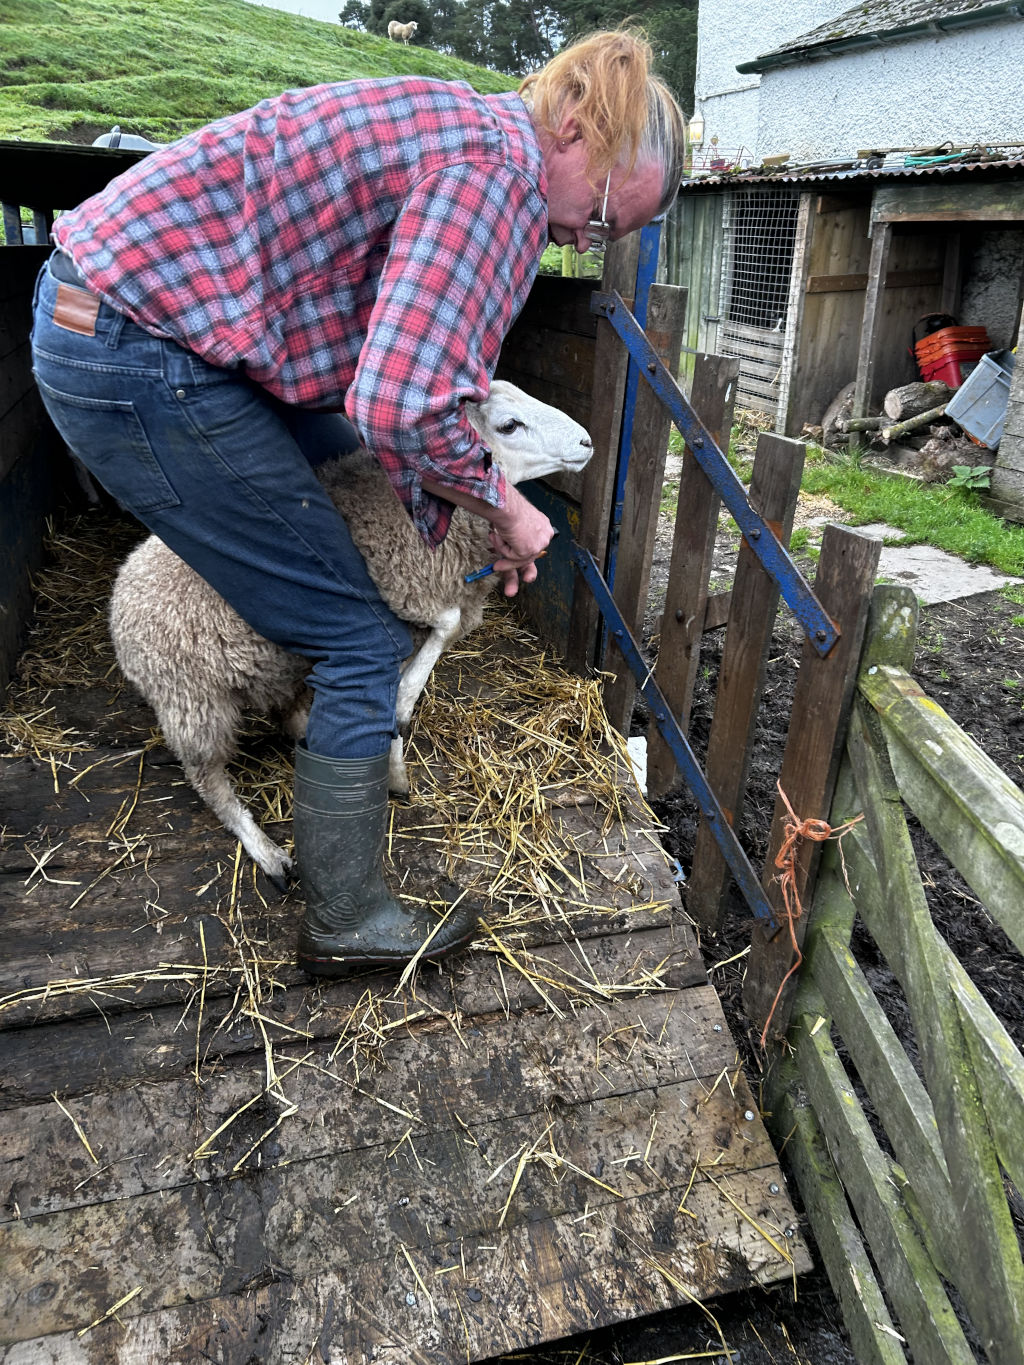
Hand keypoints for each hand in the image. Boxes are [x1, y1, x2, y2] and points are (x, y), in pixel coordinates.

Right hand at [419, 478, 554, 597]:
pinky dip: (501, 549)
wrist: (504, 504)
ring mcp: (539, 543)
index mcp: (541, 526)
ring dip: (504, 556)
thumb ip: (510, 540)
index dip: (525, 557)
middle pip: (533, 557)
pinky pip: (512, 558)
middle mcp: (544, 535)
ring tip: (494, 555)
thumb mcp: (509, 525)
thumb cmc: (503, 506)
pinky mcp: (530, 549)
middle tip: (525, 580)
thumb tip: (501, 558)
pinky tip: (498, 536)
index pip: (534, 546)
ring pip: (519, 559)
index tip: (523, 566)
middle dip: (525, 571)